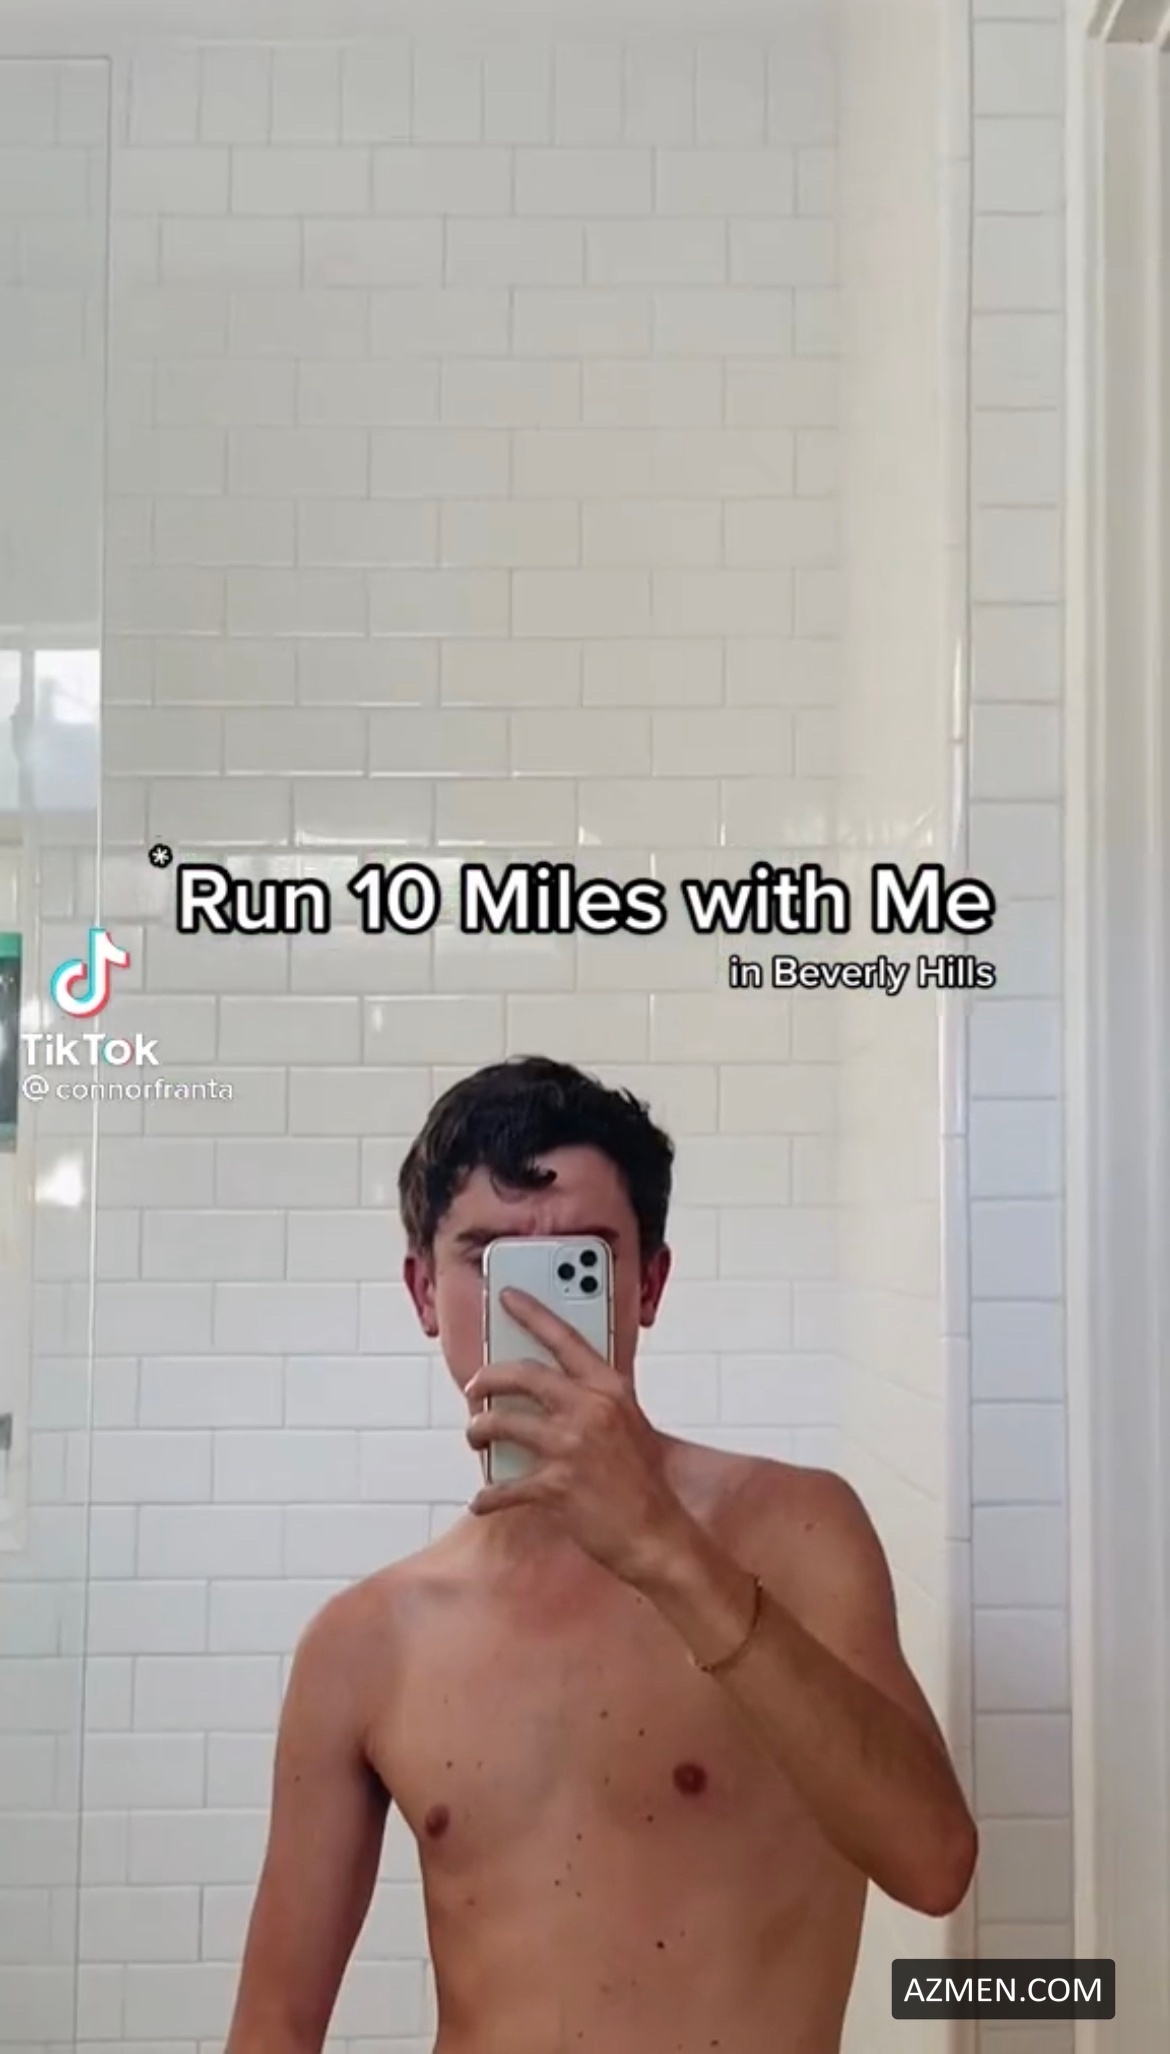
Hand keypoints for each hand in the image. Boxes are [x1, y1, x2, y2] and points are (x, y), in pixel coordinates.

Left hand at [465, 1287, 688, 1582]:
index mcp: (610, 1390)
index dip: (532, 1313)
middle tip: (475, 1386)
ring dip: (479, 1431)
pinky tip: (482, 1501)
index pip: (565, 1338)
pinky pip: (503, 1486)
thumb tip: (552, 1391)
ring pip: (500, 1423)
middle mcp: (589, 1409)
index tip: (507, 1295)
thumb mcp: (629, 1426)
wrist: (658, 1535)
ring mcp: (571, 1446)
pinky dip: (487, 1496)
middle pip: (521, 1374)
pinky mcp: (556, 1485)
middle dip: (487, 1378)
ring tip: (477, 1438)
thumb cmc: (643, 1484)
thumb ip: (594, 1402)